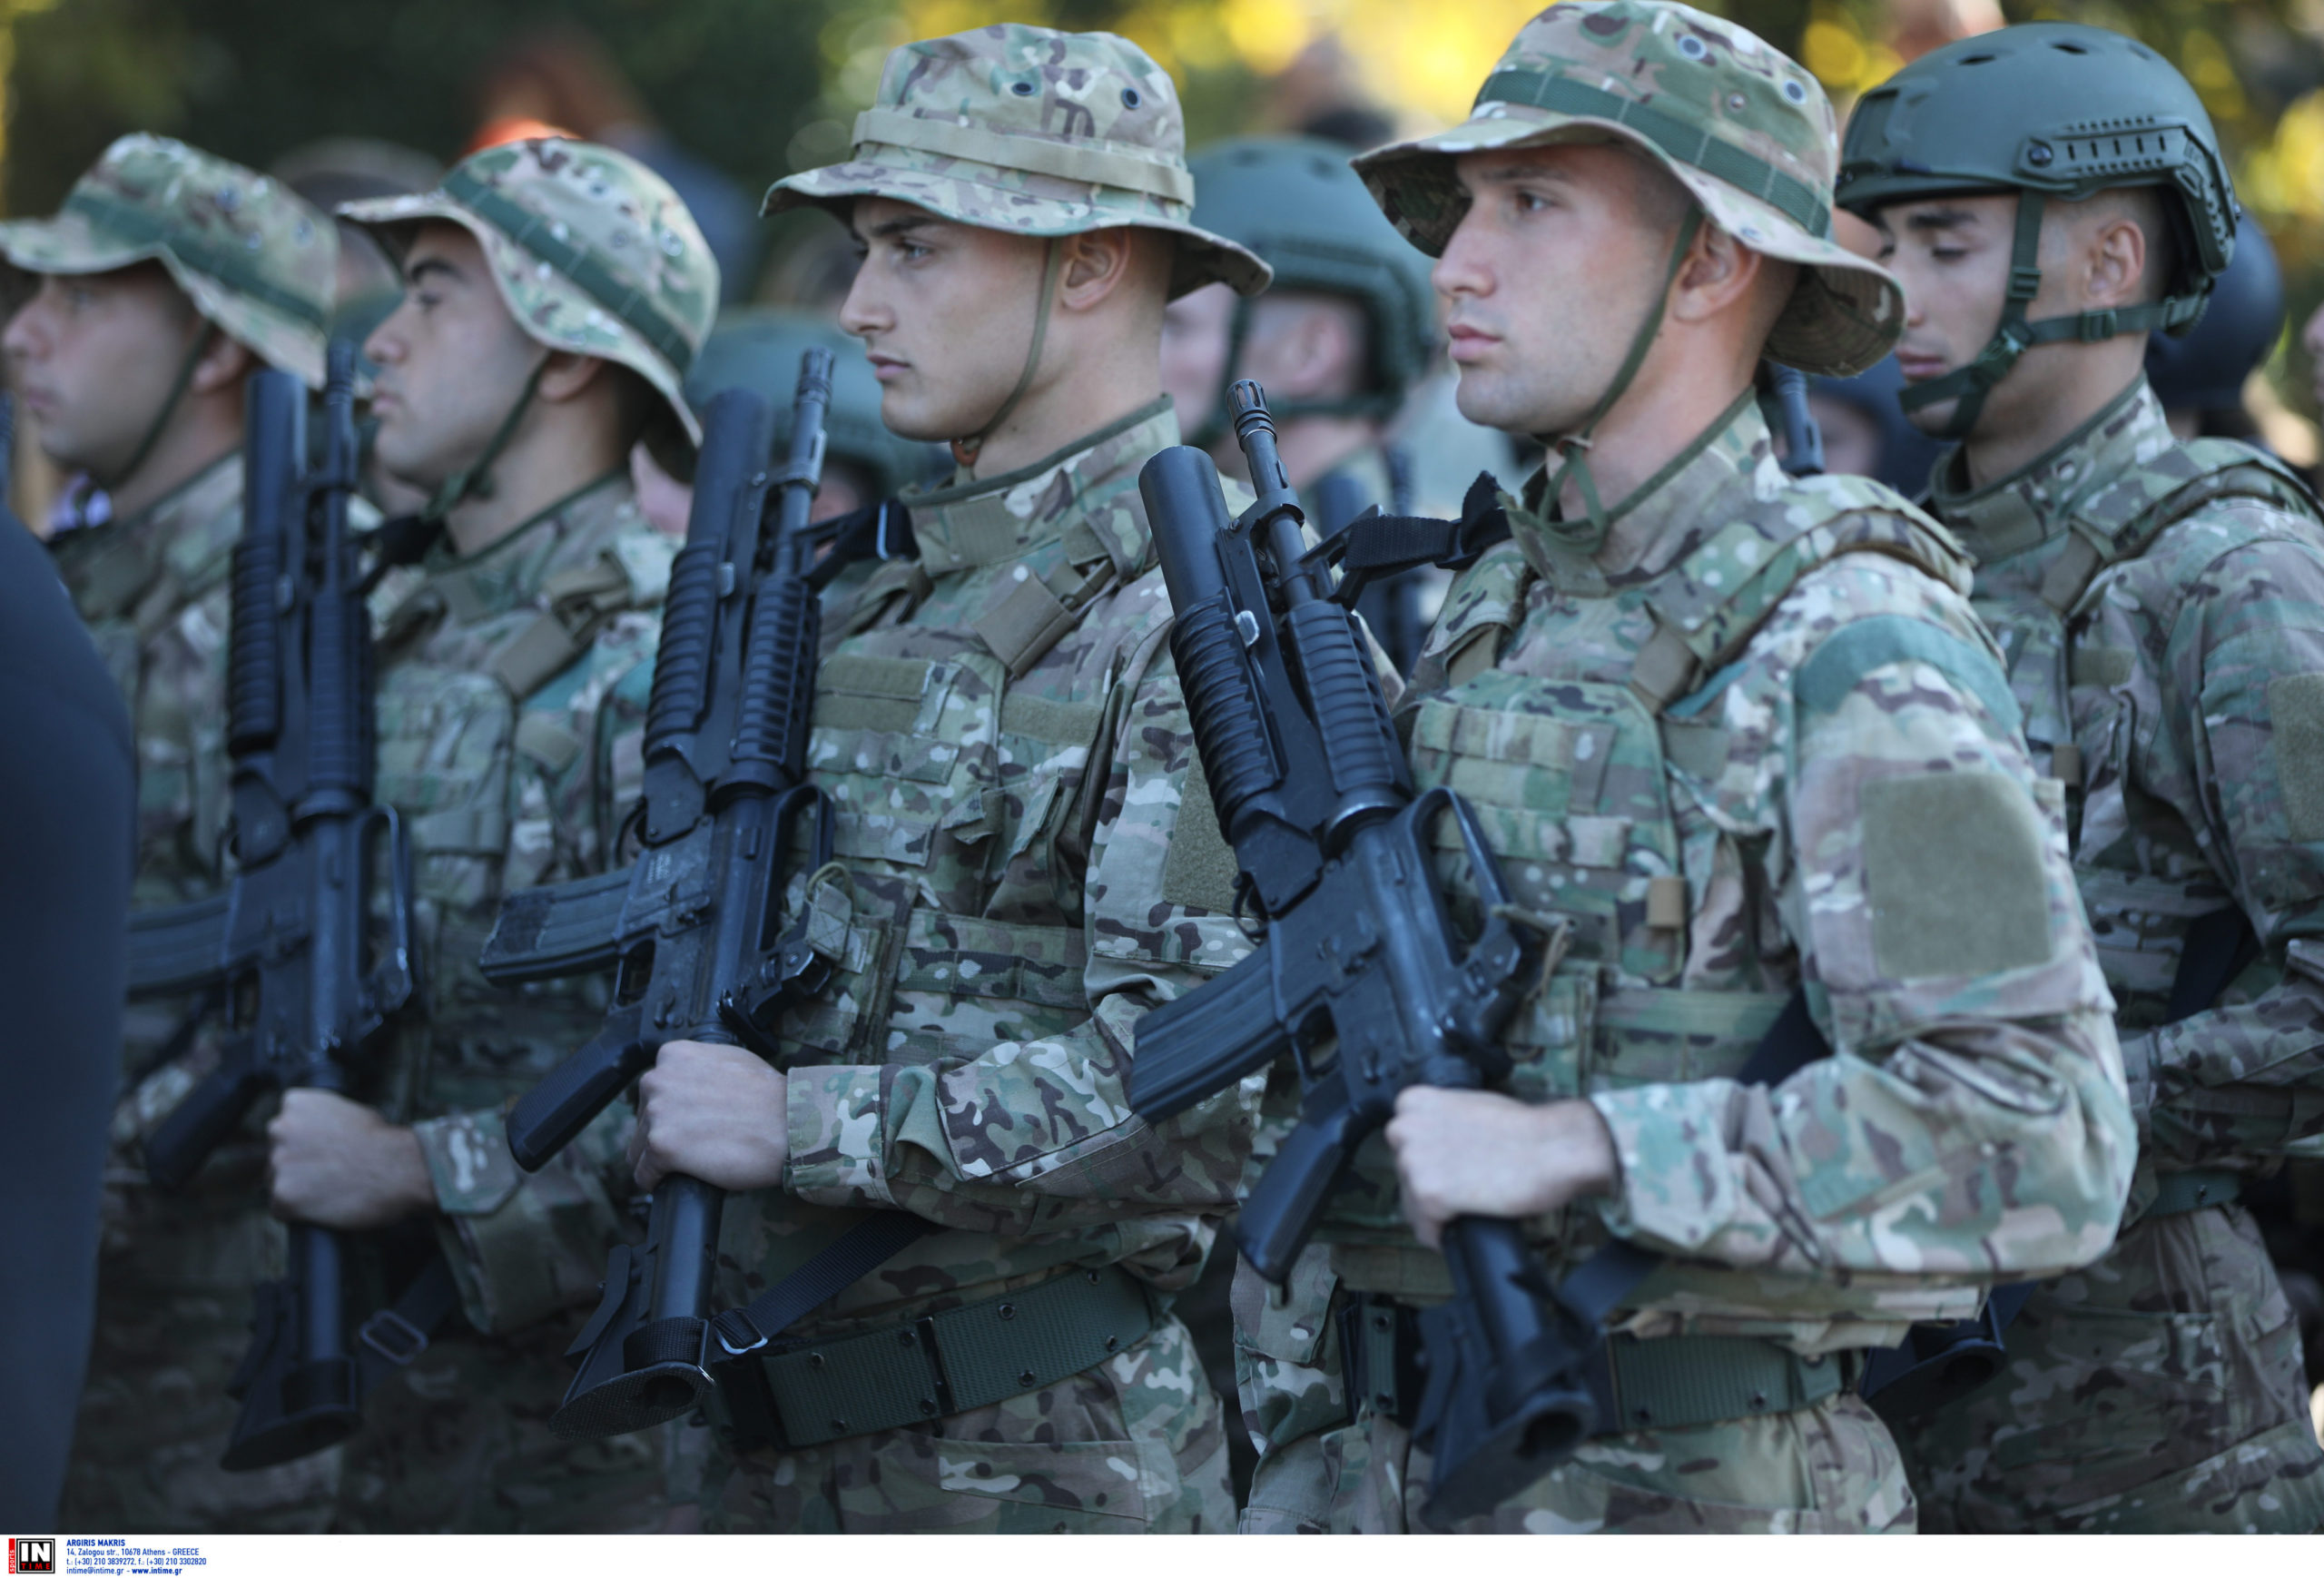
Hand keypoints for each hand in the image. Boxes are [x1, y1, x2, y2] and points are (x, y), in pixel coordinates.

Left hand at [267, 1089, 434, 1229]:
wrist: (400, 1169)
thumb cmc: (383, 1143)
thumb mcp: (350, 1111)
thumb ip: (321, 1120)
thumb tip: (314, 1134)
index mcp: (295, 1104)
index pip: (284, 1127)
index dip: (303, 1142)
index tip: (322, 1151)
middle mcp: (279, 1128)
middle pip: (277, 1154)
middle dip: (297, 1165)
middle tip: (328, 1173)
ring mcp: (278, 1163)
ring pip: (277, 1182)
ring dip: (297, 1188)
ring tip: (330, 1189)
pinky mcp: (282, 1196)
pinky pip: (281, 1208)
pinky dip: (299, 1212)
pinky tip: (324, 1205)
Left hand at [629, 1041, 788, 1192]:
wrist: (791, 1123)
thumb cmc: (770, 1096)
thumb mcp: (729, 1060)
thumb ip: (698, 1067)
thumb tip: (686, 1082)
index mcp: (673, 1055)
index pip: (653, 1089)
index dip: (670, 1110)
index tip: (685, 1122)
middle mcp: (658, 1080)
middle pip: (641, 1118)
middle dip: (662, 1132)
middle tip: (692, 1144)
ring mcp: (657, 1114)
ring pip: (638, 1148)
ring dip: (657, 1159)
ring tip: (686, 1165)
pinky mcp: (661, 1147)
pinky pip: (644, 1174)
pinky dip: (656, 1181)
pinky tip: (673, 1181)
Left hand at [1385, 1090, 1617, 1249]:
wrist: (1553, 1147)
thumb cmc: (1523, 1129)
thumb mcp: (1469, 1106)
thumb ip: (1442, 1122)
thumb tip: (1435, 1146)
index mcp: (1413, 1103)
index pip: (1404, 1144)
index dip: (1428, 1162)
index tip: (1446, 1170)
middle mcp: (1405, 1129)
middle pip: (1405, 1175)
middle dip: (1430, 1187)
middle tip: (1463, 1190)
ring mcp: (1414, 1162)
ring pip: (1413, 1205)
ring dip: (1437, 1214)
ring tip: (1469, 1207)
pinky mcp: (1429, 1195)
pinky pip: (1427, 1229)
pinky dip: (1444, 1235)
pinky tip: (1465, 1224)